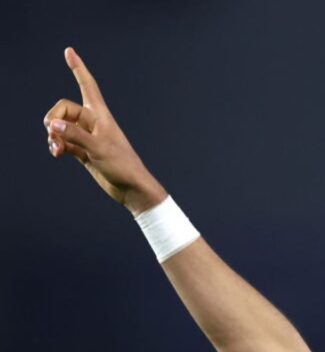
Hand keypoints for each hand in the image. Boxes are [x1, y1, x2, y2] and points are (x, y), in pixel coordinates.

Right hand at [43, 47, 165, 215]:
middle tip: (54, 135)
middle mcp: (93, 123)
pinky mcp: (83, 150)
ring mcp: (87, 136)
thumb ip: (75, 135)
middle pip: (63, 110)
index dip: (78, 68)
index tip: (69, 51)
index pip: (87, 85)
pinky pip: (62, 141)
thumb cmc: (122, 165)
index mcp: (100, 115)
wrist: (131, 188)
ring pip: (60, 127)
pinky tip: (57, 154)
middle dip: (53, 120)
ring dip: (53, 136)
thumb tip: (54, 125)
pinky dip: (56, 146)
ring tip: (57, 150)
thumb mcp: (98, 148)